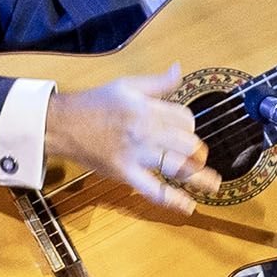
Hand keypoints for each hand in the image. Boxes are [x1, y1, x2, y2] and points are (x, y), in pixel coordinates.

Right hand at [42, 62, 220, 210]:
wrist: (63, 124)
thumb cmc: (95, 103)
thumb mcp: (127, 85)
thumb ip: (158, 82)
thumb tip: (179, 70)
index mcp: (148, 108)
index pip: (185, 119)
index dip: (190, 126)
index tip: (185, 132)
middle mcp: (146, 131)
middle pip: (188, 144)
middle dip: (197, 152)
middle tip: (198, 158)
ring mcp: (137, 154)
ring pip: (177, 167)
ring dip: (200, 178)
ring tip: (213, 185)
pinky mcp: (125, 173)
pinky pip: (153, 190)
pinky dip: (172, 200)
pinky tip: (188, 207)